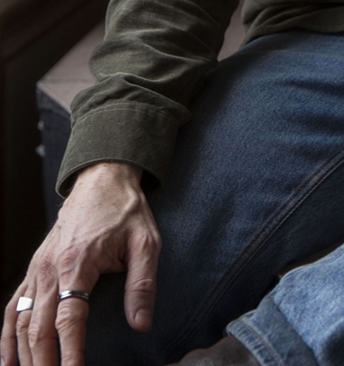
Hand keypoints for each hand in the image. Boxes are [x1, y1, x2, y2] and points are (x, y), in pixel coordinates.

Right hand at [1, 161, 159, 365]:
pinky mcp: (34, 267)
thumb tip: (141, 324)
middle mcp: (51, 268)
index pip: (70, 319)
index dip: (71, 352)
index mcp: (78, 262)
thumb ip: (142, 284)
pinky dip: (7, 335)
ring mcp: (38, 268)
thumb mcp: (145, 242)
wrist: (102, 179)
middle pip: (40, 327)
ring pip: (22, 321)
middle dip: (43, 362)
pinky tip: (8, 361)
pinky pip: (14, 305)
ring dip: (24, 355)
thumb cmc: (125, 211)